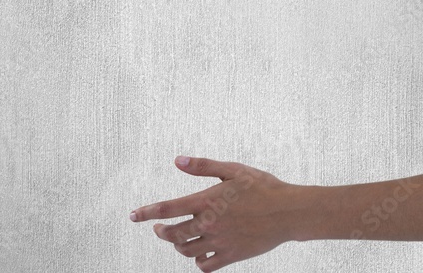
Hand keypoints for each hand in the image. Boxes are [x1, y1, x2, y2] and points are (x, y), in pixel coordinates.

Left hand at [130, 155, 302, 271]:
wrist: (288, 212)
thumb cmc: (262, 186)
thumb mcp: (233, 170)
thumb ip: (204, 166)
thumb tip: (179, 160)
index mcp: (207, 201)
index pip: (168, 208)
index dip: (147, 213)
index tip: (134, 215)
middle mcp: (209, 223)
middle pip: (173, 235)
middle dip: (161, 232)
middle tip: (159, 229)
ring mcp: (219, 242)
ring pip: (186, 250)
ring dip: (179, 246)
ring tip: (180, 239)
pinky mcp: (230, 255)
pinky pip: (205, 265)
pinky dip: (198, 261)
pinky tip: (200, 254)